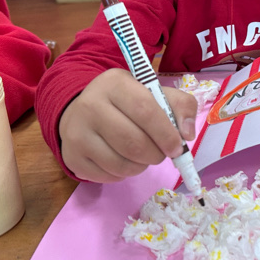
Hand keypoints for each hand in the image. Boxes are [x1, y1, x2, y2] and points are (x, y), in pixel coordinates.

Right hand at [59, 68, 197, 182]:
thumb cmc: (126, 102)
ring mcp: (76, 133)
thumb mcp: (153, 92)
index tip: (177, 147)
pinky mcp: (72, 157)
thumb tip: (187, 134)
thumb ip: (179, 106)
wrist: (82, 111)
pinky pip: (109, 176)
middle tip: (161, 154)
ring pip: (121, 164)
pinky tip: (124, 159)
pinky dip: (124, 174)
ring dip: (141, 166)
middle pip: (133, 142)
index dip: (166, 133)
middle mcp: (90, 105)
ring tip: (143, 155)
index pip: (145, 111)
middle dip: (156, 154)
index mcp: (114, 83)